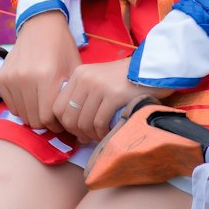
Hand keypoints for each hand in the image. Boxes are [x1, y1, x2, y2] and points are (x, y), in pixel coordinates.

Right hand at [0, 12, 80, 130]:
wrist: (41, 25)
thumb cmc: (62, 48)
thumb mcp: (74, 69)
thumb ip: (70, 96)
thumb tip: (69, 122)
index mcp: (46, 76)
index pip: (46, 118)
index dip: (55, 124)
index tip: (61, 121)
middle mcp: (25, 78)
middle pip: (32, 119)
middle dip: (44, 122)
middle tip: (52, 115)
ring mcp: (10, 77)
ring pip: (21, 114)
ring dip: (32, 114)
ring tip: (42, 105)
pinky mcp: (1, 77)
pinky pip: (10, 105)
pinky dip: (21, 106)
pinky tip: (31, 96)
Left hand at [52, 59, 168, 143]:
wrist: (150, 70)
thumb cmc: (124, 79)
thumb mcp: (98, 81)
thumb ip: (83, 99)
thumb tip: (73, 132)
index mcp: (79, 74)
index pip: (58, 107)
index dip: (64, 125)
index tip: (76, 132)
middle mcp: (85, 78)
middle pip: (69, 117)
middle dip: (77, 133)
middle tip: (88, 138)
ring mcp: (99, 86)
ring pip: (84, 122)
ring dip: (91, 135)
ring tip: (100, 135)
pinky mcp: (113, 95)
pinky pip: (100, 123)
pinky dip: (103, 133)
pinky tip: (109, 131)